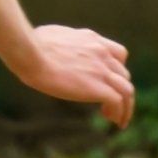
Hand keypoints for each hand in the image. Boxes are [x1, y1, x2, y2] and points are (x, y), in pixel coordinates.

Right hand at [14, 25, 135, 127]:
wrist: (31, 54)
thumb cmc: (30, 46)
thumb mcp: (52, 37)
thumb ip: (61, 44)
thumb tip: (50, 48)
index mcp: (91, 39)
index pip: (118, 54)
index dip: (117, 71)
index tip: (109, 84)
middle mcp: (102, 52)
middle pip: (124, 74)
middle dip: (120, 91)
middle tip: (110, 106)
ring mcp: (102, 69)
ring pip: (127, 90)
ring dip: (126, 107)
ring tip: (118, 120)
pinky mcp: (98, 86)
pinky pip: (119, 102)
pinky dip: (120, 113)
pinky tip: (113, 121)